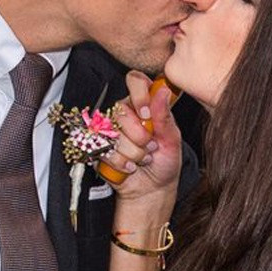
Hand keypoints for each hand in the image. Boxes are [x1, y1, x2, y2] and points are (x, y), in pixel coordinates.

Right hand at [100, 73, 181, 204]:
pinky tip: (130, 166)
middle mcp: (125, 113)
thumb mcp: (172, 139)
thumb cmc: (164, 162)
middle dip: (140, 136)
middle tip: (150, 147)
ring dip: (133, 153)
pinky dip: (121, 163)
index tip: (147, 115)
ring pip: (114, 135)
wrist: (152, 189)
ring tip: (142, 158)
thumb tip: (164, 91)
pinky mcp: (99, 147)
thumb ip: (165, 116)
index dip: (139, 96)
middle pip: (122, 113)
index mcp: (143, 104)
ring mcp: (109, 130)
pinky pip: (106, 151)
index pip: (136, 81)